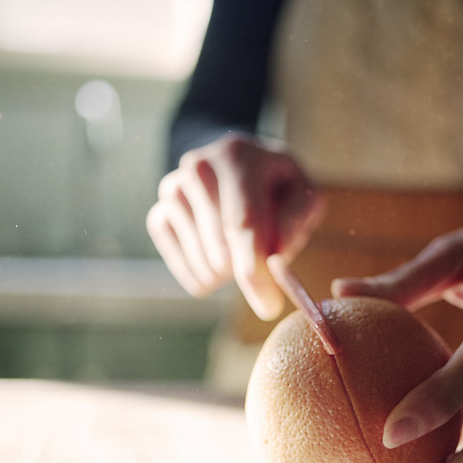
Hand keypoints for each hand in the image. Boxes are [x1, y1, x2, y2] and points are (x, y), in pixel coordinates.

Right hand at [146, 135, 323, 319]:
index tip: (269, 306)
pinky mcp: (159, 216)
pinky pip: (182, 268)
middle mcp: (197, 168)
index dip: (255, 269)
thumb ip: (298, 221)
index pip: (243, 223)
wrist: (239, 171)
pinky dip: (205, 277)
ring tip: (241, 248)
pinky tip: (219, 260)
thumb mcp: (304, 194)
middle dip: (248, 270)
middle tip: (265, 259)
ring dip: (229, 273)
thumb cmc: (277, 187)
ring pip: (204, 264)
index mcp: (236, 156)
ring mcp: (172, 192)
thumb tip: (274, 257)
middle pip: (222, 250)